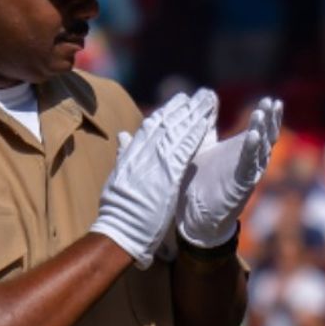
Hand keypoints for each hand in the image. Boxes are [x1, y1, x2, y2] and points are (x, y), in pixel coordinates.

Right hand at [89, 90, 217, 266]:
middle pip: (164, 123)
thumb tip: (122, 135)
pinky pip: (184, 148)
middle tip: (196, 94)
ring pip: (176, 131)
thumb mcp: (118, 178)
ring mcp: (153, 162)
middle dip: (181, 108)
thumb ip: (124, 155)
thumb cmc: (119, 212)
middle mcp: (141, 153)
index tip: (178, 101)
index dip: (165, 113)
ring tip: (206, 101)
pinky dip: (195, 133)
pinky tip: (206, 122)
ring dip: (192, 114)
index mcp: (130, 155)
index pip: (149, 128)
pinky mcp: (167, 174)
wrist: (119, 231)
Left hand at [178, 95, 282, 247]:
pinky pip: (250, 166)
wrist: (193, 216)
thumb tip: (208, 97)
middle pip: (267, 138)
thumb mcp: (202, 146)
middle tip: (271, 102)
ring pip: (262, 150)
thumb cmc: (198, 182)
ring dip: (263, 131)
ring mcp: (247, 175)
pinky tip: (253, 135)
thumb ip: (207, 124)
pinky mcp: (241, 186)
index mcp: (241, 154)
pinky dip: (253, 150)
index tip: (270, 100)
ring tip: (262, 113)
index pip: (261, 132)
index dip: (267, 117)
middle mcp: (249, 163)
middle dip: (270, 121)